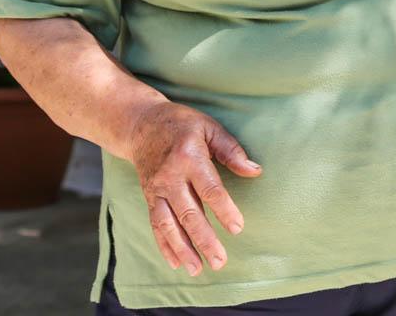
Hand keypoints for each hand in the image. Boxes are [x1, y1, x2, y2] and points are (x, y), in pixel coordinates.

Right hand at [126, 101, 262, 276]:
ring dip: (183, 249)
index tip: (238, 228)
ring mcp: (156, 189)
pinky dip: (165, 245)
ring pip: (168, 224)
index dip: (224, 210)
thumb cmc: (182, 125)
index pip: (209, 189)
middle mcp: (170, 177)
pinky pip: (155, 225)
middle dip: (204, 239)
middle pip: (188, 213)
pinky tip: (176, 263)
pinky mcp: (149, 198)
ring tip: (197, 270)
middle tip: (220, 261)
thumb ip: (231, 150)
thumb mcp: (209, 127)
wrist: (140, 125)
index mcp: (189, 157)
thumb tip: (255, 171)